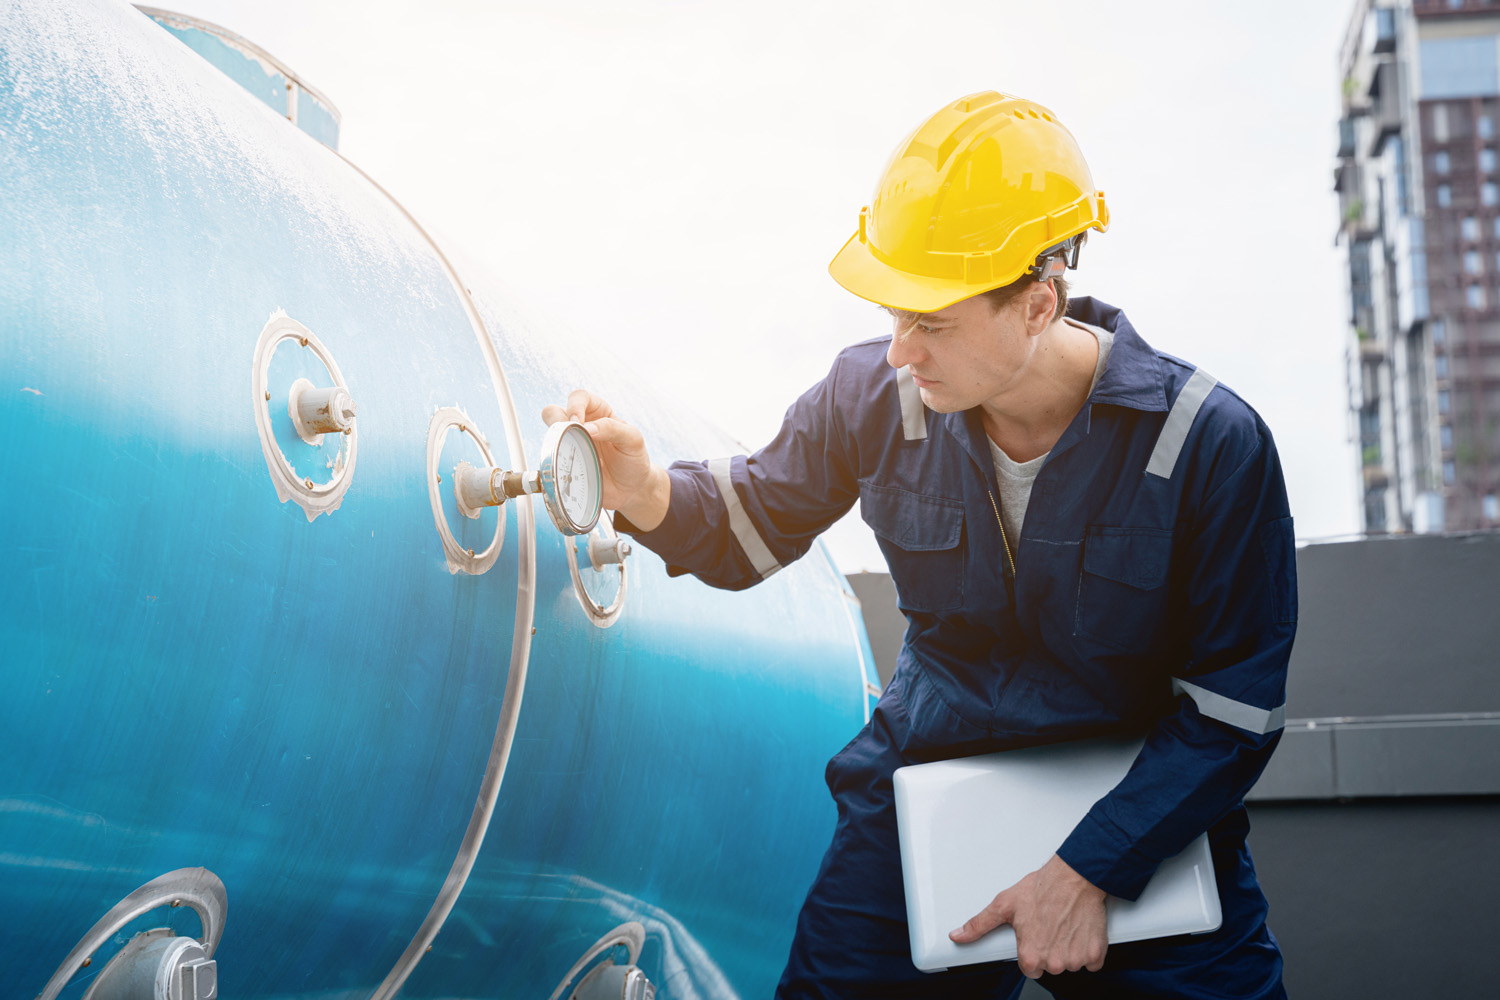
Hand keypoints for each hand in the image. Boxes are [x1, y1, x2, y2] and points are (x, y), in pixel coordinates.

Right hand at [542, 389, 669, 530]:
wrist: (631, 490)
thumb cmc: (633, 460)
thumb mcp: (633, 440)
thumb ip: (613, 429)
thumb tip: (587, 427)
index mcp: (598, 412)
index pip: (579, 397)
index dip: (574, 406)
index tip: (578, 423)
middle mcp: (580, 426)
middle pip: (553, 412)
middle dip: (556, 421)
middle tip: (568, 437)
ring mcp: (570, 444)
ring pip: (549, 435)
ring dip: (554, 442)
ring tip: (570, 455)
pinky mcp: (565, 463)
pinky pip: (550, 459)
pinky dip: (555, 462)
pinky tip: (570, 470)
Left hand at [949, 854, 1107, 978]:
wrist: (1075, 876)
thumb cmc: (1041, 888)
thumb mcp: (1003, 904)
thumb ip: (979, 925)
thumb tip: (958, 935)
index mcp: (1031, 955)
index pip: (1029, 969)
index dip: (1030, 951)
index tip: (1034, 935)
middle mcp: (1055, 962)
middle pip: (1050, 967)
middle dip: (1049, 949)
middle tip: (1049, 925)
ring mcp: (1076, 959)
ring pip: (1070, 964)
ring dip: (1068, 949)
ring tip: (1063, 924)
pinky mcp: (1096, 954)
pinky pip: (1092, 963)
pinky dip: (1088, 949)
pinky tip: (1079, 930)